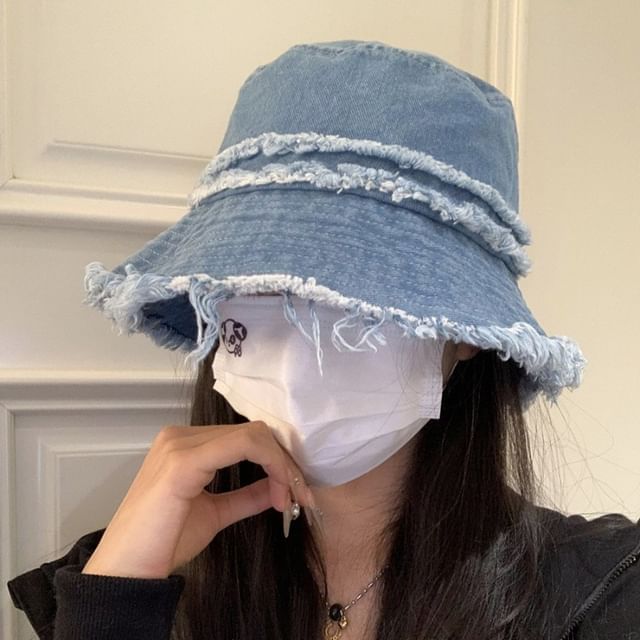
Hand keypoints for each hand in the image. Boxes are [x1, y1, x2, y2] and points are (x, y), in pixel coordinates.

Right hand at [81, 421, 314, 578]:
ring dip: (280, 465)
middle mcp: (180, 436)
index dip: (277, 459)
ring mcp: (179, 445)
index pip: (244, 436)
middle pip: (253, 432)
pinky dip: (270, 466)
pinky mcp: (182, 462)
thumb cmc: (162, 542)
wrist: (127, 571)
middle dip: (283, 462)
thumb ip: (244, 496)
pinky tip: (277, 494)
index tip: (294, 491)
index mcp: (184, 444)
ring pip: (253, 436)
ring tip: (289, 498)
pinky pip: (243, 446)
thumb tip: (275, 486)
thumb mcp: (214, 513)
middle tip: (299, 496)